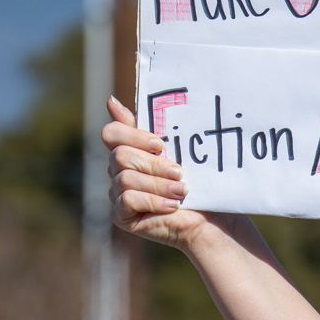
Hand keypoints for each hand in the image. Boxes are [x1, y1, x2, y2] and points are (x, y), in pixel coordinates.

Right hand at [102, 96, 244, 252]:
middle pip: (120, 156)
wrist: (209, 219)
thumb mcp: (176, 152)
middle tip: (178, 172)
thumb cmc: (196, 183)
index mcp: (128, 150)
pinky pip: (127, 200)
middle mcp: (117, 170)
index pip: (112, 133)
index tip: (159, 144)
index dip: (133, 136)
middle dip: (153, 164)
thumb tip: (110, 101)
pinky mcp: (121, 215)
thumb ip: (149, 127)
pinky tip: (171, 206)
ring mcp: (116, 193)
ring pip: (125, 179)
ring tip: (181, 191)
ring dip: (158, 185)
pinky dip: (152, 201)